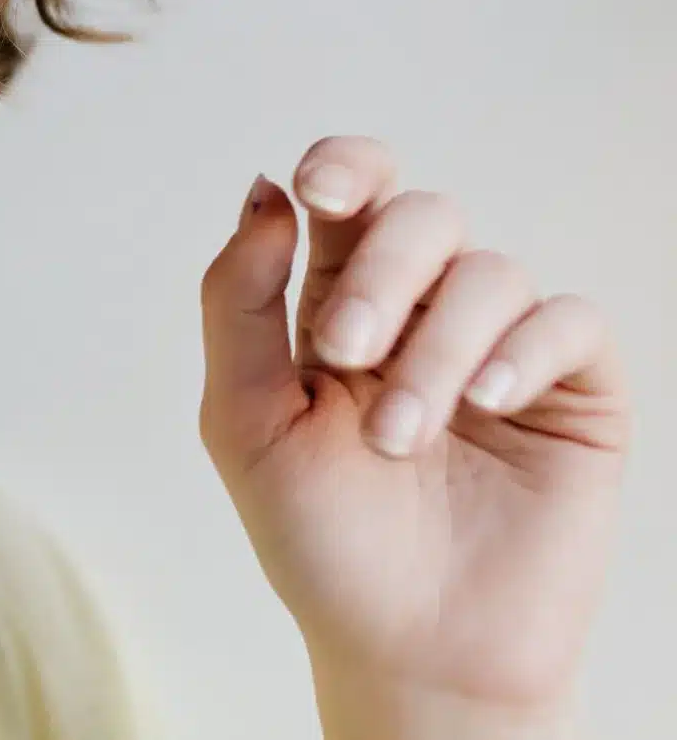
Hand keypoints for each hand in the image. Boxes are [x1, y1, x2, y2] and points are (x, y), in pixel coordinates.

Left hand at [196, 135, 630, 727]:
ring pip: (488, 271)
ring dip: (435, 349)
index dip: (342, 166)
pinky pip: (567, 319)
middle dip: (380, 274)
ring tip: (400, 438)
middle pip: (419, 215)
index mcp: (338, 304)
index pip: (350, 194)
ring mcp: (500, 346)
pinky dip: (522, 351)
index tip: (315, 189)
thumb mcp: (244, 419)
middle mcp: (423, 310)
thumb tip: (262, 189)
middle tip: (346, 355)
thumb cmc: (320, 538)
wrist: (410, 647)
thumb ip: (239, 299)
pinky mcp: (573, 390)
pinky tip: (487, 404)